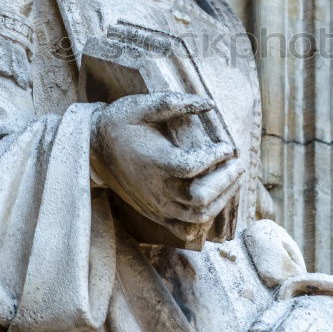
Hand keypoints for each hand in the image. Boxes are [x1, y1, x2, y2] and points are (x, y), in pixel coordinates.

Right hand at [91, 91, 243, 228]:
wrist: (94, 147)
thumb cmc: (121, 123)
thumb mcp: (142, 105)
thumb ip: (174, 103)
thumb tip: (209, 104)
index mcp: (156, 163)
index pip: (194, 167)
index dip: (216, 157)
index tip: (228, 146)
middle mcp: (157, 189)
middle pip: (200, 198)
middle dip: (226, 181)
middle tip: (238, 163)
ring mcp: (157, 205)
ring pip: (197, 216)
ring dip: (222, 199)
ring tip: (233, 179)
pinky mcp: (156, 213)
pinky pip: (186, 228)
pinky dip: (204, 218)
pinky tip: (214, 200)